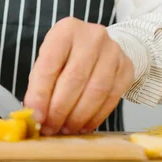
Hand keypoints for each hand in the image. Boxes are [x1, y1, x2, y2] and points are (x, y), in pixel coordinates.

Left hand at [23, 17, 134, 134]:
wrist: (99, 46)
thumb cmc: (67, 56)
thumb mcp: (49, 61)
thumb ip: (39, 85)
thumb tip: (35, 115)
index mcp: (65, 31)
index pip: (50, 66)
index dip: (41, 95)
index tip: (35, 117)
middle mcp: (92, 37)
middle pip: (74, 79)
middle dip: (59, 110)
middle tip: (50, 128)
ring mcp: (113, 51)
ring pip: (96, 91)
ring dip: (78, 116)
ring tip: (65, 129)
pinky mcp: (126, 67)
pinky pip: (111, 98)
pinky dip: (96, 117)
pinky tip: (83, 126)